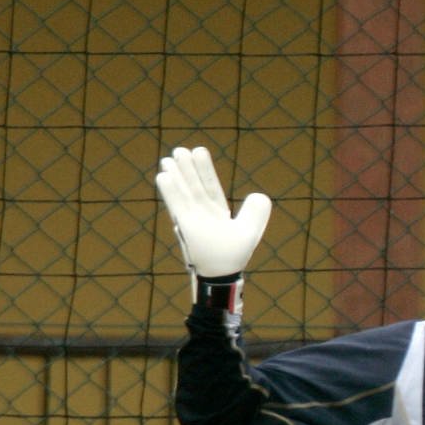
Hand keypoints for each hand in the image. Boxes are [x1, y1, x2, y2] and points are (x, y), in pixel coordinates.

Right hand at [155, 146, 270, 307]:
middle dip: (188, 169)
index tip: (199, 151)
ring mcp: (192, 219)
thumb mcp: (249, 231)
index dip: (205, 169)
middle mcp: (203, 213)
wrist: (221, 274)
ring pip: (184, 194)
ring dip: (177, 177)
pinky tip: (163, 177)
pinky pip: (177, 206)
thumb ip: (256, 213)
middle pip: (195, 186)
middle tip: (179, 150)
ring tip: (168, 160)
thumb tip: (260, 195)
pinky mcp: (184, 227)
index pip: (211, 186)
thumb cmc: (233, 255)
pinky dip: (171, 193)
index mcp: (217, 212)